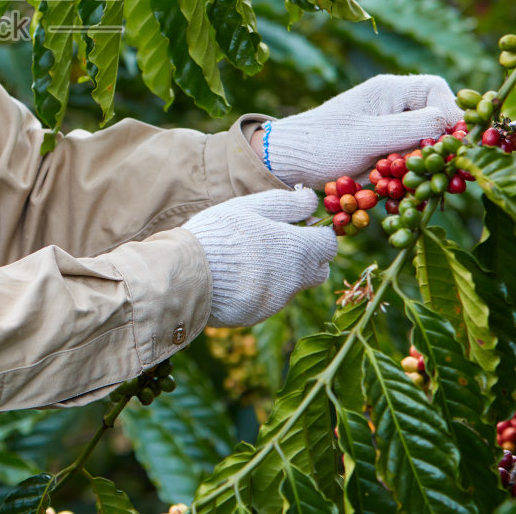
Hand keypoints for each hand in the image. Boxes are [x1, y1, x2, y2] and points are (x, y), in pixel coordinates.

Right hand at [181, 188, 336, 327]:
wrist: (186, 274)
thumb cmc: (218, 233)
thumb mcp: (251, 208)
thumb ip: (286, 204)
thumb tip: (312, 202)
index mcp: (297, 249)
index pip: (330, 244)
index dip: (317, 232)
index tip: (299, 225)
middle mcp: (294, 279)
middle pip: (319, 270)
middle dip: (308, 256)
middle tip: (280, 242)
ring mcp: (277, 301)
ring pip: (295, 285)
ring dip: (285, 272)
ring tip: (252, 257)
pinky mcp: (259, 315)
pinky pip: (271, 299)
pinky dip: (263, 287)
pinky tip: (238, 276)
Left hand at [265, 74, 464, 187]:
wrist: (291, 163)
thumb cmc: (322, 142)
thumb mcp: (367, 136)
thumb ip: (409, 128)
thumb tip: (449, 124)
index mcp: (390, 90)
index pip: (437, 90)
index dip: (451, 114)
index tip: (450, 142)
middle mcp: (396, 108)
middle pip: (438, 122)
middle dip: (439, 148)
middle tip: (439, 172)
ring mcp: (392, 131)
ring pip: (427, 148)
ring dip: (424, 168)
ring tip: (411, 185)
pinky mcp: (387, 154)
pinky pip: (411, 165)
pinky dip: (410, 180)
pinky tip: (398, 192)